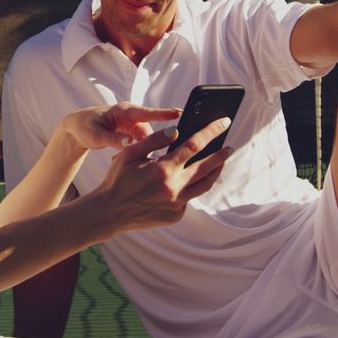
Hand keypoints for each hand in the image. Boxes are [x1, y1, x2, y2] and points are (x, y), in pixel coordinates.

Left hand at [61, 102, 181, 150]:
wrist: (76, 127)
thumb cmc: (84, 127)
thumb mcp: (96, 136)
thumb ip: (113, 140)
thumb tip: (130, 143)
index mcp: (124, 111)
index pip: (147, 112)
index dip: (164, 113)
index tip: (180, 113)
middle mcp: (131, 115)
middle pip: (150, 130)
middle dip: (150, 144)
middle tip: (148, 158)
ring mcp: (132, 123)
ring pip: (146, 139)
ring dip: (140, 151)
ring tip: (120, 159)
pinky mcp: (131, 131)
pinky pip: (140, 142)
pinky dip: (135, 152)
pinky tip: (119, 159)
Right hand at [93, 117, 231, 231]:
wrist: (109, 212)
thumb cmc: (117, 180)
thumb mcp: (130, 154)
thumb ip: (154, 140)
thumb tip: (176, 130)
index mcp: (163, 169)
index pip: (195, 145)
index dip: (211, 132)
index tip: (223, 122)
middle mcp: (174, 188)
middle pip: (207, 167)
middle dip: (221, 154)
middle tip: (229, 147)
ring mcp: (177, 204)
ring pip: (204, 185)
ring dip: (213, 172)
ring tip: (218, 163)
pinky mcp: (175, 216)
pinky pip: (188, 199)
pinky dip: (190, 187)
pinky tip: (187, 181)